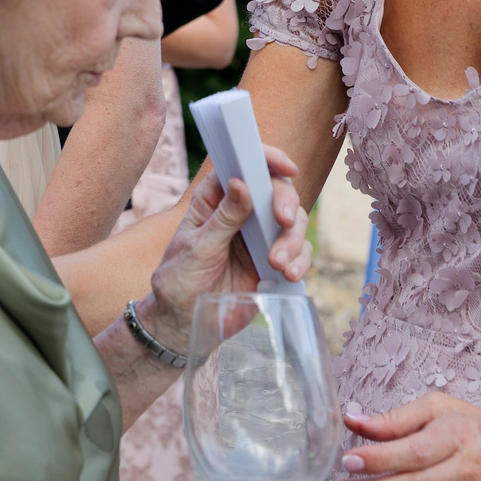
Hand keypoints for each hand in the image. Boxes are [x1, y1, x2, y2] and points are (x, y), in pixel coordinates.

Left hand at [137, 144, 312, 347]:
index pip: (242, 166)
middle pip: (276, 191)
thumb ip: (223, 218)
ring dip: (293, 239)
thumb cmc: (181, 279)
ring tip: (276, 263)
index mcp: (214, 199)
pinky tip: (287, 274)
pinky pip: (299, 252)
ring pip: (293, 221)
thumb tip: (241, 183)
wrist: (184, 321)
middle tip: (282, 220)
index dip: (266, 159)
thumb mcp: (198, 247)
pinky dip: (300, 260)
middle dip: (286, 203)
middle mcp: (240, 212)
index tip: (285, 166)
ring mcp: (259, 236)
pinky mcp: (272, 260)